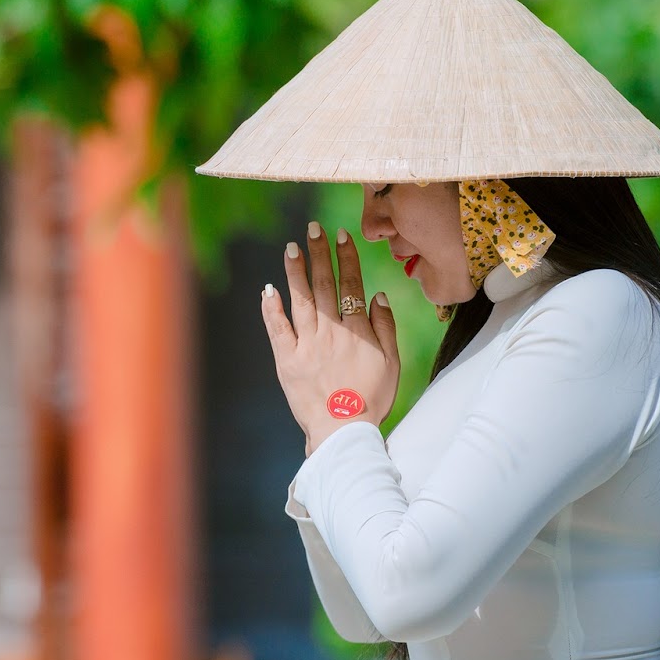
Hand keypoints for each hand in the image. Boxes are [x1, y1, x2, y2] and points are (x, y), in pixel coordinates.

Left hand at [260, 222, 400, 452]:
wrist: (343, 431)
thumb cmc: (370, 399)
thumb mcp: (391, 363)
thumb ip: (385, 327)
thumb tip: (378, 295)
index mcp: (357, 331)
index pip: (352, 285)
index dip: (346, 258)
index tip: (341, 235)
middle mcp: (331, 332)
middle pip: (324, 285)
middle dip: (319, 254)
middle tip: (313, 228)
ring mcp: (307, 345)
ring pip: (300, 300)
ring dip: (295, 271)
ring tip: (291, 247)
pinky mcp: (287, 360)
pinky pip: (277, 330)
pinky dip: (271, 309)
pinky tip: (268, 289)